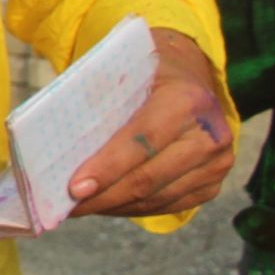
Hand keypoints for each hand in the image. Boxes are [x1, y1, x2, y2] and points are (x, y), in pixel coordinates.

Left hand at [68, 29, 234, 218]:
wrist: (191, 76)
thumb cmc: (147, 72)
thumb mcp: (125, 66)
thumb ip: (98, 95)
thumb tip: (58, 139)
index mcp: (186, 100)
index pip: (143, 141)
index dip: (108, 168)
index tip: (74, 188)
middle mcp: (210, 135)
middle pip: (148, 178)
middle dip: (103, 196)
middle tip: (65, 206)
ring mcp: (216, 163)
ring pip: (156, 198)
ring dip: (113, 206)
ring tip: (78, 208)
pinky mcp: (212, 183)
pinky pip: (168, 205)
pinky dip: (132, 208)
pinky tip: (105, 205)